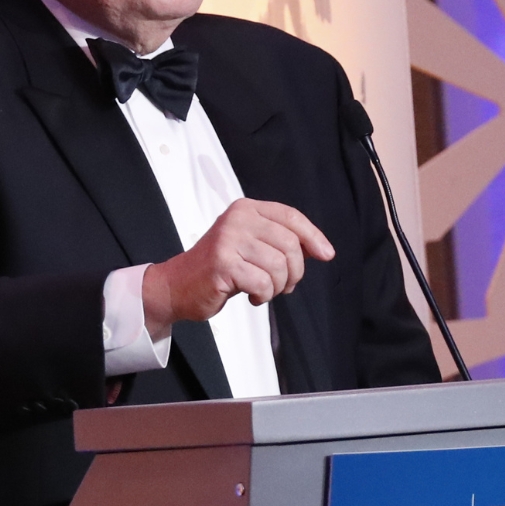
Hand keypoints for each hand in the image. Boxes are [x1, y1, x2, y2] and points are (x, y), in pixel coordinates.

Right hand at [142, 198, 333, 336]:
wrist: (177, 286)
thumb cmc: (219, 268)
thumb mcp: (250, 245)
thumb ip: (279, 241)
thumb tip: (318, 249)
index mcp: (246, 209)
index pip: (291, 217)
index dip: (313, 236)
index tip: (326, 254)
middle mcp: (237, 219)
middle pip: (289, 244)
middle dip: (294, 272)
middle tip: (284, 285)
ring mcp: (228, 240)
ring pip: (278, 266)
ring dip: (277, 287)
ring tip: (263, 290)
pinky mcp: (222, 264)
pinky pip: (262, 283)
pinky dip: (263, 296)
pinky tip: (251, 296)